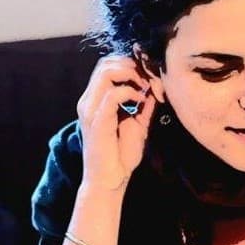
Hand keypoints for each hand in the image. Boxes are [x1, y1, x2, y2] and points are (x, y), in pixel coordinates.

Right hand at [76, 55, 156, 192]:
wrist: (110, 180)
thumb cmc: (121, 155)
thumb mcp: (138, 123)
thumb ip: (143, 104)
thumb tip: (155, 86)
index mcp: (95, 99)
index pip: (107, 65)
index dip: (129, 64)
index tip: (149, 76)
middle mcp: (89, 100)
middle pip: (106, 63)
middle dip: (131, 66)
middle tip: (148, 80)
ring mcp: (90, 109)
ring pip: (107, 72)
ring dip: (131, 75)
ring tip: (144, 88)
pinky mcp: (97, 120)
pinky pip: (113, 94)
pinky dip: (131, 93)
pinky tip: (140, 102)